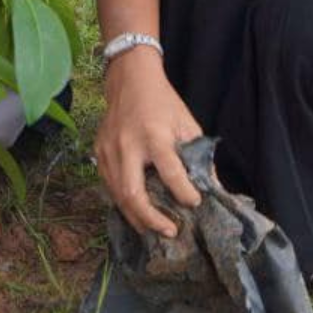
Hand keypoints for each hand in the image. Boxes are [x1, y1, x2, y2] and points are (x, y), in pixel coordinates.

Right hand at [95, 49, 202, 236]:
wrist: (130, 79)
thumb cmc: (163, 103)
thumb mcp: (188, 124)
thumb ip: (199, 158)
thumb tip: (213, 188)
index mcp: (154, 136)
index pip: (170, 172)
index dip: (184, 192)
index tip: (195, 203)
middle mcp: (127, 145)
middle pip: (133, 193)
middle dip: (151, 219)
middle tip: (170, 232)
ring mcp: (108, 150)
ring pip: (117, 195)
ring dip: (136, 217)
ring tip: (153, 230)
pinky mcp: (99, 152)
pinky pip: (109, 186)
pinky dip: (123, 202)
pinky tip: (137, 212)